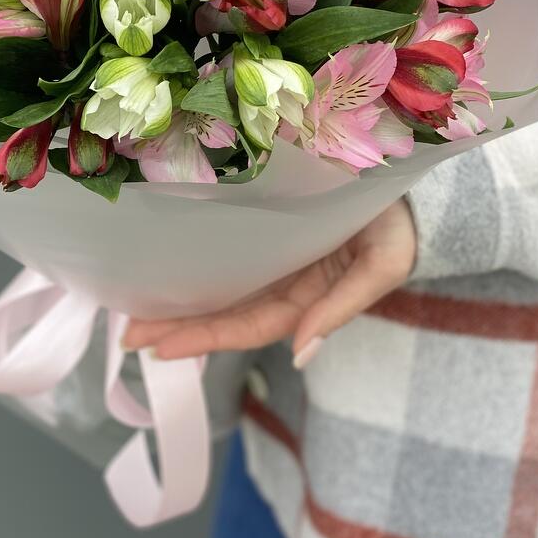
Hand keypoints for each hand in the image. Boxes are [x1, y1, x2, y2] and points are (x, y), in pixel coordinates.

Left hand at [123, 198, 416, 368]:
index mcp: (307, 297)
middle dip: (179, 325)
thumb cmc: (400, 226)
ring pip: (221, 282)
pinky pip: (229, 248)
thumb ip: (343, 306)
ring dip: (180, 297)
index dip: (205, 339)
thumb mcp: (382, 267)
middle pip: (225, 310)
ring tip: (132, 307)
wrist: (410, 186)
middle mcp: (284, 280)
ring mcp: (275, 252)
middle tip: (127, 334)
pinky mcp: (271, 220)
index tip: (160, 347)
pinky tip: (166, 265)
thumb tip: (302, 351)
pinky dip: (199, 261)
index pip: (248, 326)